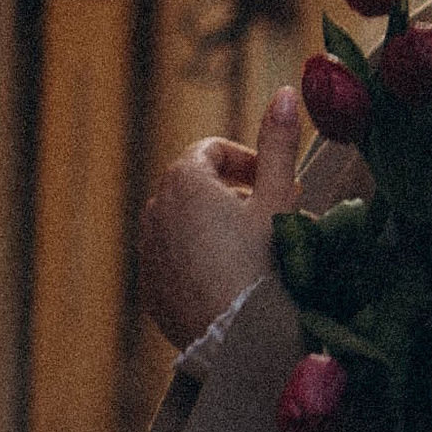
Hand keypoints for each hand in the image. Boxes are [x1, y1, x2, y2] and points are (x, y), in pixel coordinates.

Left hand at [138, 87, 303, 348]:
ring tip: (250, 251)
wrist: (240, 339)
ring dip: (212, 227)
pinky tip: (230, 279)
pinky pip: (172, 261)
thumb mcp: (279, 199)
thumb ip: (278, 143)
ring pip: (182, 224)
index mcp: (184, 181)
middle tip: (268, 217)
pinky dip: (196, 260)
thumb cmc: (264, 265)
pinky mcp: (150, 287)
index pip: (210, 151)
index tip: (273, 182)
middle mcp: (155, 211)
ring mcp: (148, 251)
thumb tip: (283, 92)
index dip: (246, 161)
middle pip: (194, 187)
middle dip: (230, 194)